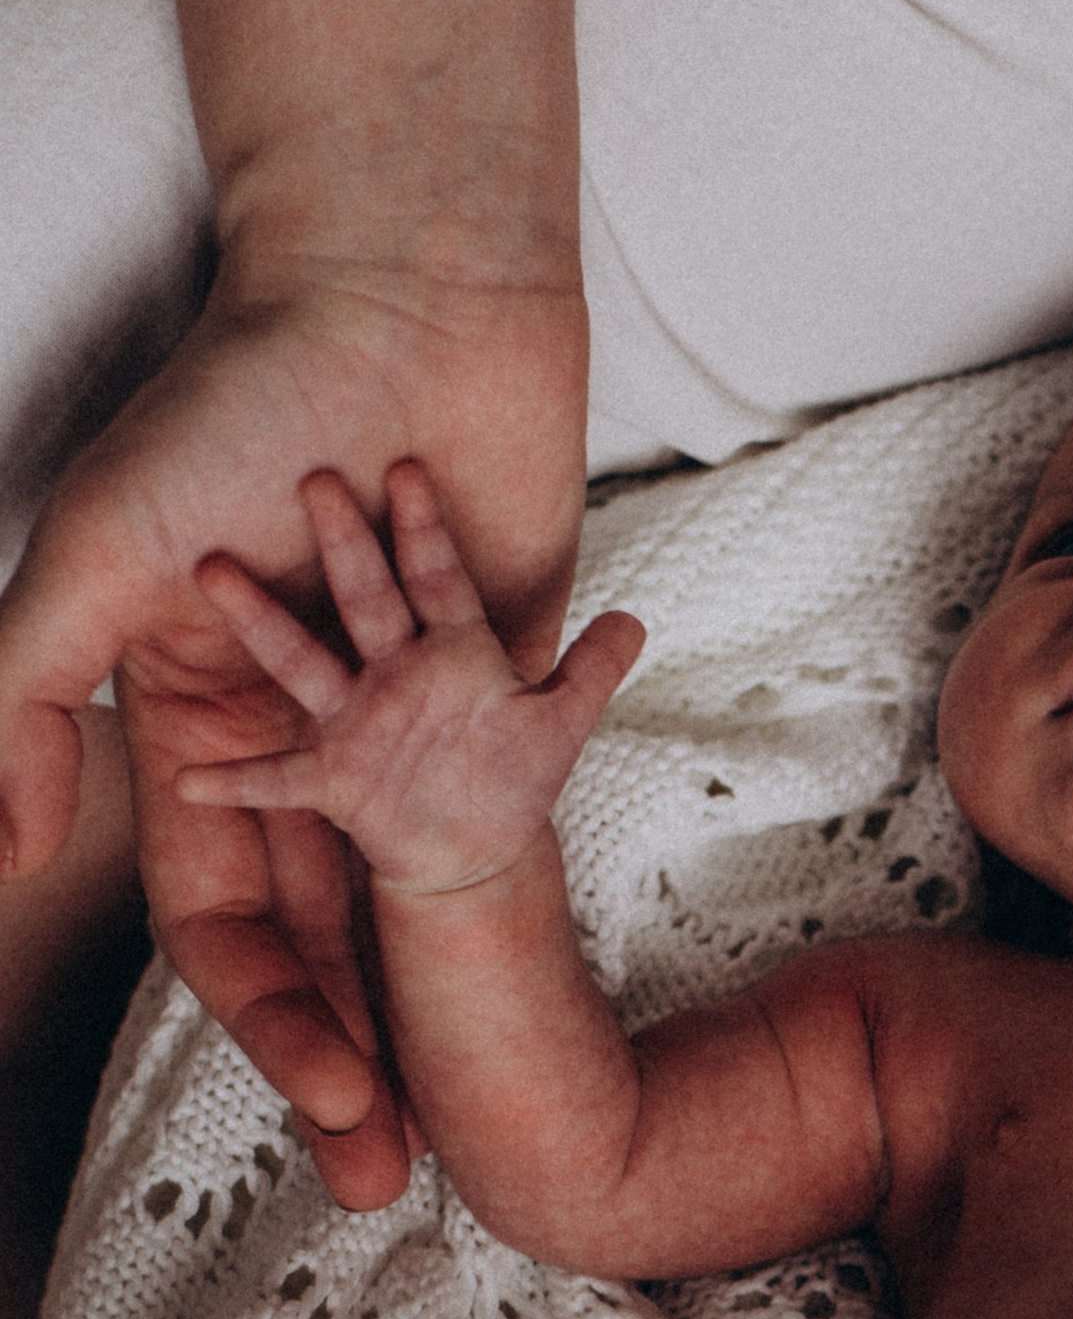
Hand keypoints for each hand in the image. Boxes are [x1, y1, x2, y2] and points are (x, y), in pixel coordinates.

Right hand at [1, 257, 590, 1205]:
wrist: (396, 296)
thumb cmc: (233, 412)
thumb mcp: (102, 557)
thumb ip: (28, 695)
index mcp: (201, 731)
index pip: (228, 919)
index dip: (273, 1019)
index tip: (331, 1106)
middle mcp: (303, 742)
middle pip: (332, 940)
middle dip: (359, 1056)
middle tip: (398, 1174)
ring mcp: (404, 720)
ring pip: (423, 897)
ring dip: (447, 1008)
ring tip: (492, 1124)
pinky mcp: (502, 680)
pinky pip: (523, 798)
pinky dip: (541, 880)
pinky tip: (568, 992)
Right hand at [180, 460, 641, 895]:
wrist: (474, 850)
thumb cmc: (512, 779)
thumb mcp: (561, 724)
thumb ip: (593, 672)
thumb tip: (637, 620)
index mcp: (452, 651)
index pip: (438, 578)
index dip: (427, 530)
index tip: (410, 468)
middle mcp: (394, 673)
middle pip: (367, 597)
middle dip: (345, 544)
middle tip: (314, 477)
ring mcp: (357, 720)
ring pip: (304, 659)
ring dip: (262, 620)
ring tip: (213, 569)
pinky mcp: (334, 779)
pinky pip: (279, 777)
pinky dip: (237, 780)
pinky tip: (190, 781)